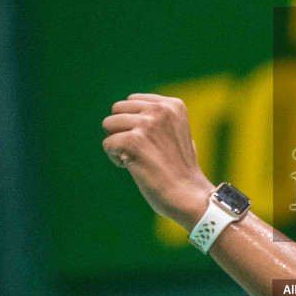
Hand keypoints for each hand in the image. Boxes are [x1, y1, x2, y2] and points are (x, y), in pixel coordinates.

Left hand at [101, 93, 215, 228]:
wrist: (188, 195)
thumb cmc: (181, 170)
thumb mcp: (176, 133)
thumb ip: (159, 119)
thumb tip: (133, 113)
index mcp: (173, 105)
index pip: (131, 101)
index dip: (133, 122)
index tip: (149, 141)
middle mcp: (160, 110)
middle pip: (117, 110)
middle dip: (121, 130)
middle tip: (140, 150)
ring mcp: (147, 124)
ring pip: (108, 124)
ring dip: (117, 143)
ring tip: (136, 158)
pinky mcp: (134, 141)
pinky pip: (107, 144)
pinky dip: (114, 158)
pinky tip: (132, 167)